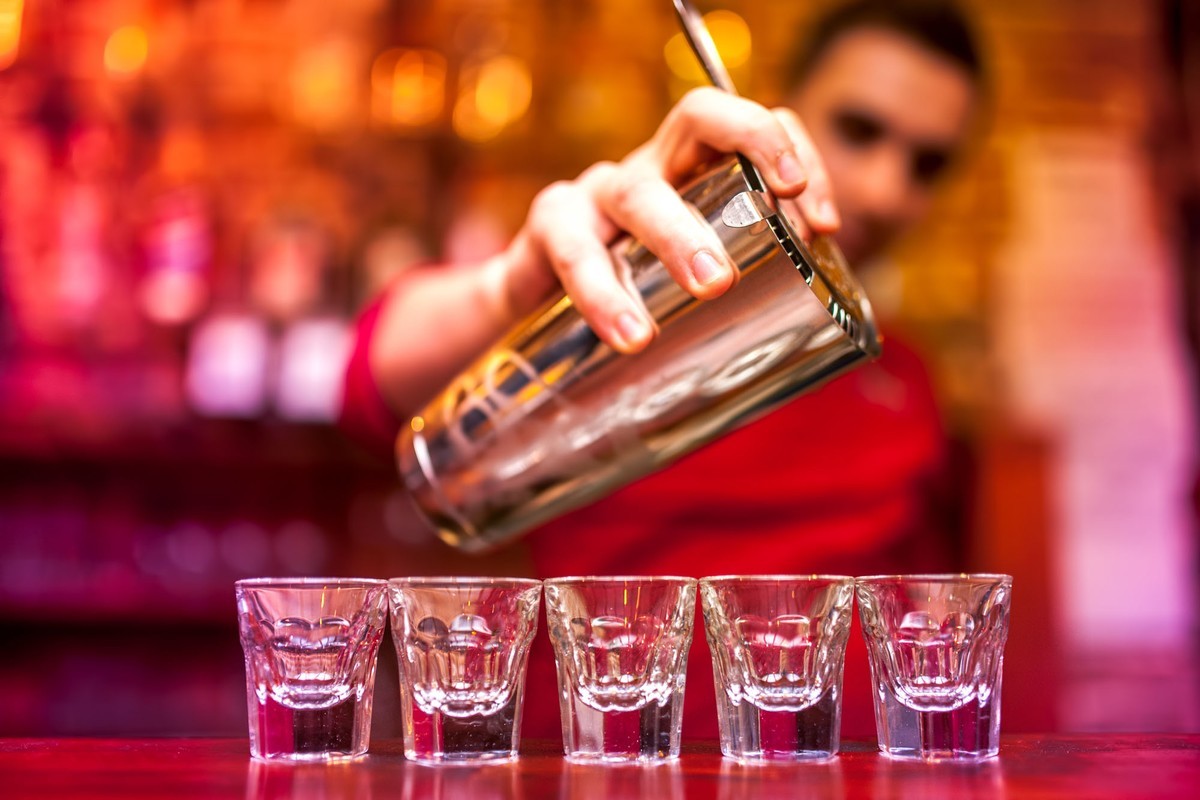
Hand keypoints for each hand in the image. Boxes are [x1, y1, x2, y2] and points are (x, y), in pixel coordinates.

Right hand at [489, 87, 839, 353]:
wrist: (537, 319)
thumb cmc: (633, 297)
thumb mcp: (690, 285)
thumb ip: (742, 294)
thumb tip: (815, 343)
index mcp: (693, 171)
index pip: (748, 123)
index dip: (789, 148)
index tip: (825, 224)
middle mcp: (650, 166)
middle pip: (696, 121)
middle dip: (752, 159)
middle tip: (772, 246)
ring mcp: (598, 190)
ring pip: (638, 190)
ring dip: (678, 235)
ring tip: (712, 288)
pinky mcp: (549, 226)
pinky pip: (572, 246)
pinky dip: (600, 291)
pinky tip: (629, 332)